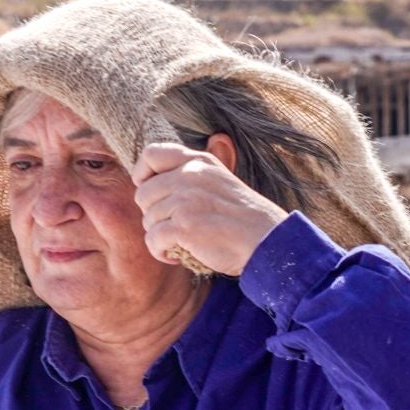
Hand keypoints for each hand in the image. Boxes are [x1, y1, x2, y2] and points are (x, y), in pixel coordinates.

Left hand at [132, 143, 286, 276]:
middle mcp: (190, 176)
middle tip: (171, 227)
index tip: (149, 190)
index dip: (142, 173)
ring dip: (159, 236)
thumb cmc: (244, 217)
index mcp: (199, 162)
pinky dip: (160, 252)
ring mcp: (186, 200)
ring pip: (148, 219)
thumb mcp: (220, 181)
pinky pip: (152, 239)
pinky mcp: (184, 226)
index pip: (152, 154)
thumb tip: (155, 180)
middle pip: (144, 193)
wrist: (267, 240)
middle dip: (152, 214)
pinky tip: (175, 256)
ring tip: (178, 244)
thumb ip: (193, 175)